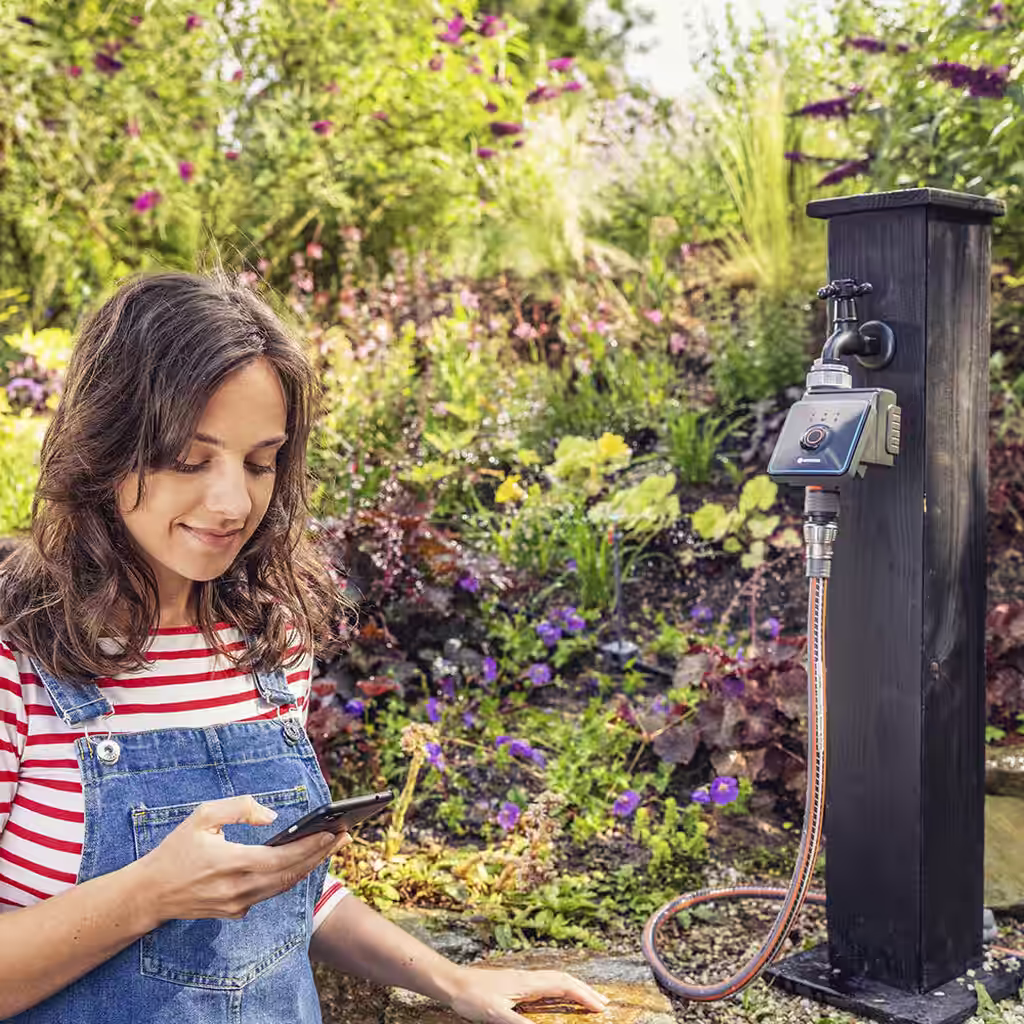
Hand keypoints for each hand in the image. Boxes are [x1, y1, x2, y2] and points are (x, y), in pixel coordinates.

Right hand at [137, 794, 349, 922]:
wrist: (149, 894)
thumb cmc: (175, 851)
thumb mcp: (202, 816)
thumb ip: (239, 808)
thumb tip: (272, 816)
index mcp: (233, 863)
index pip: (283, 858)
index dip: (311, 846)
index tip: (334, 832)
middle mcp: (239, 889)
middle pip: (291, 874)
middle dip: (319, 854)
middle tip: (343, 836)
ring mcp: (238, 905)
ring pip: (283, 886)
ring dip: (308, 867)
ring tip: (329, 846)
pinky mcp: (235, 912)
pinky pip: (269, 894)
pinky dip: (288, 878)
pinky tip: (302, 862)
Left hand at [447, 966, 610, 1022]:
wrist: (453, 983)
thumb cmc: (473, 998)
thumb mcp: (498, 1016)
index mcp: (528, 982)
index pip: (564, 986)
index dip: (584, 996)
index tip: (601, 1008)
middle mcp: (528, 976)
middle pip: (564, 979)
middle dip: (585, 990)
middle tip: (603, 1004)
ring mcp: (522, 978)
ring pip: (555, 978)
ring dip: (574, 987)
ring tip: (587, 998)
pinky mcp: (515, 982)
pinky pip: (546, 982)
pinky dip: (560, 988)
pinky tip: (558, 996)